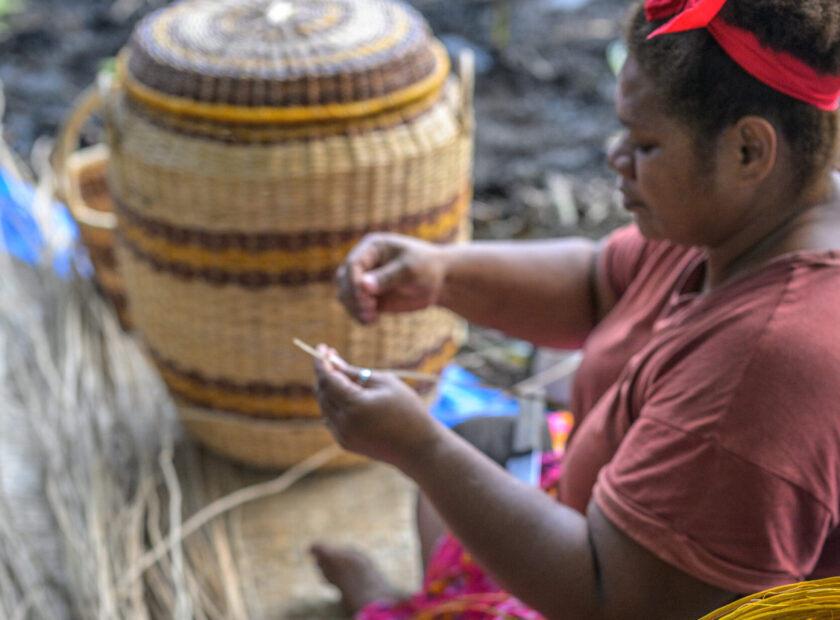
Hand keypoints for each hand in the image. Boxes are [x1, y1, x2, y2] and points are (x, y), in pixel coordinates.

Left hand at [313, 345, 442, 468]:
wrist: (419, 447)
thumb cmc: (407, 409)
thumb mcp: (384, 383)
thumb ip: (355, 373)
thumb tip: (333, 363)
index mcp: (354, 406)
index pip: (327, 379)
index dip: (322, 362)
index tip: (322, 347)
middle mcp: (343, 423)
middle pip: (322, 392)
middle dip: (324, 373)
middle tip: (331, 357)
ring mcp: (342, 436)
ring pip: (325, 406)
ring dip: (328, 388)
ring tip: (341, 374)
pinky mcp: (345, 443)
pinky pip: (331, 418)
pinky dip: (334, 404)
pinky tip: (346, 395)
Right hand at [335, 233, 447, 323]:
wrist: (441, 281)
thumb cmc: (427, 267)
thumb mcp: (410, 269)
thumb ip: (387, 277)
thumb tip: (363, 285)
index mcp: (372, 248)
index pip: (352, 264)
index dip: (353, 282)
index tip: (364, 297)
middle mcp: (365, 263)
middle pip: (343, 281)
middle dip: (353, 297)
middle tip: (371, 307)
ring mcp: (366, 281)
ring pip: (346, 296)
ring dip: (355, 309)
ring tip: (372, 316)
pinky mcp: (371, 298)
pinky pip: (356, 309)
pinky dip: (360, 316)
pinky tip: (373, 322)